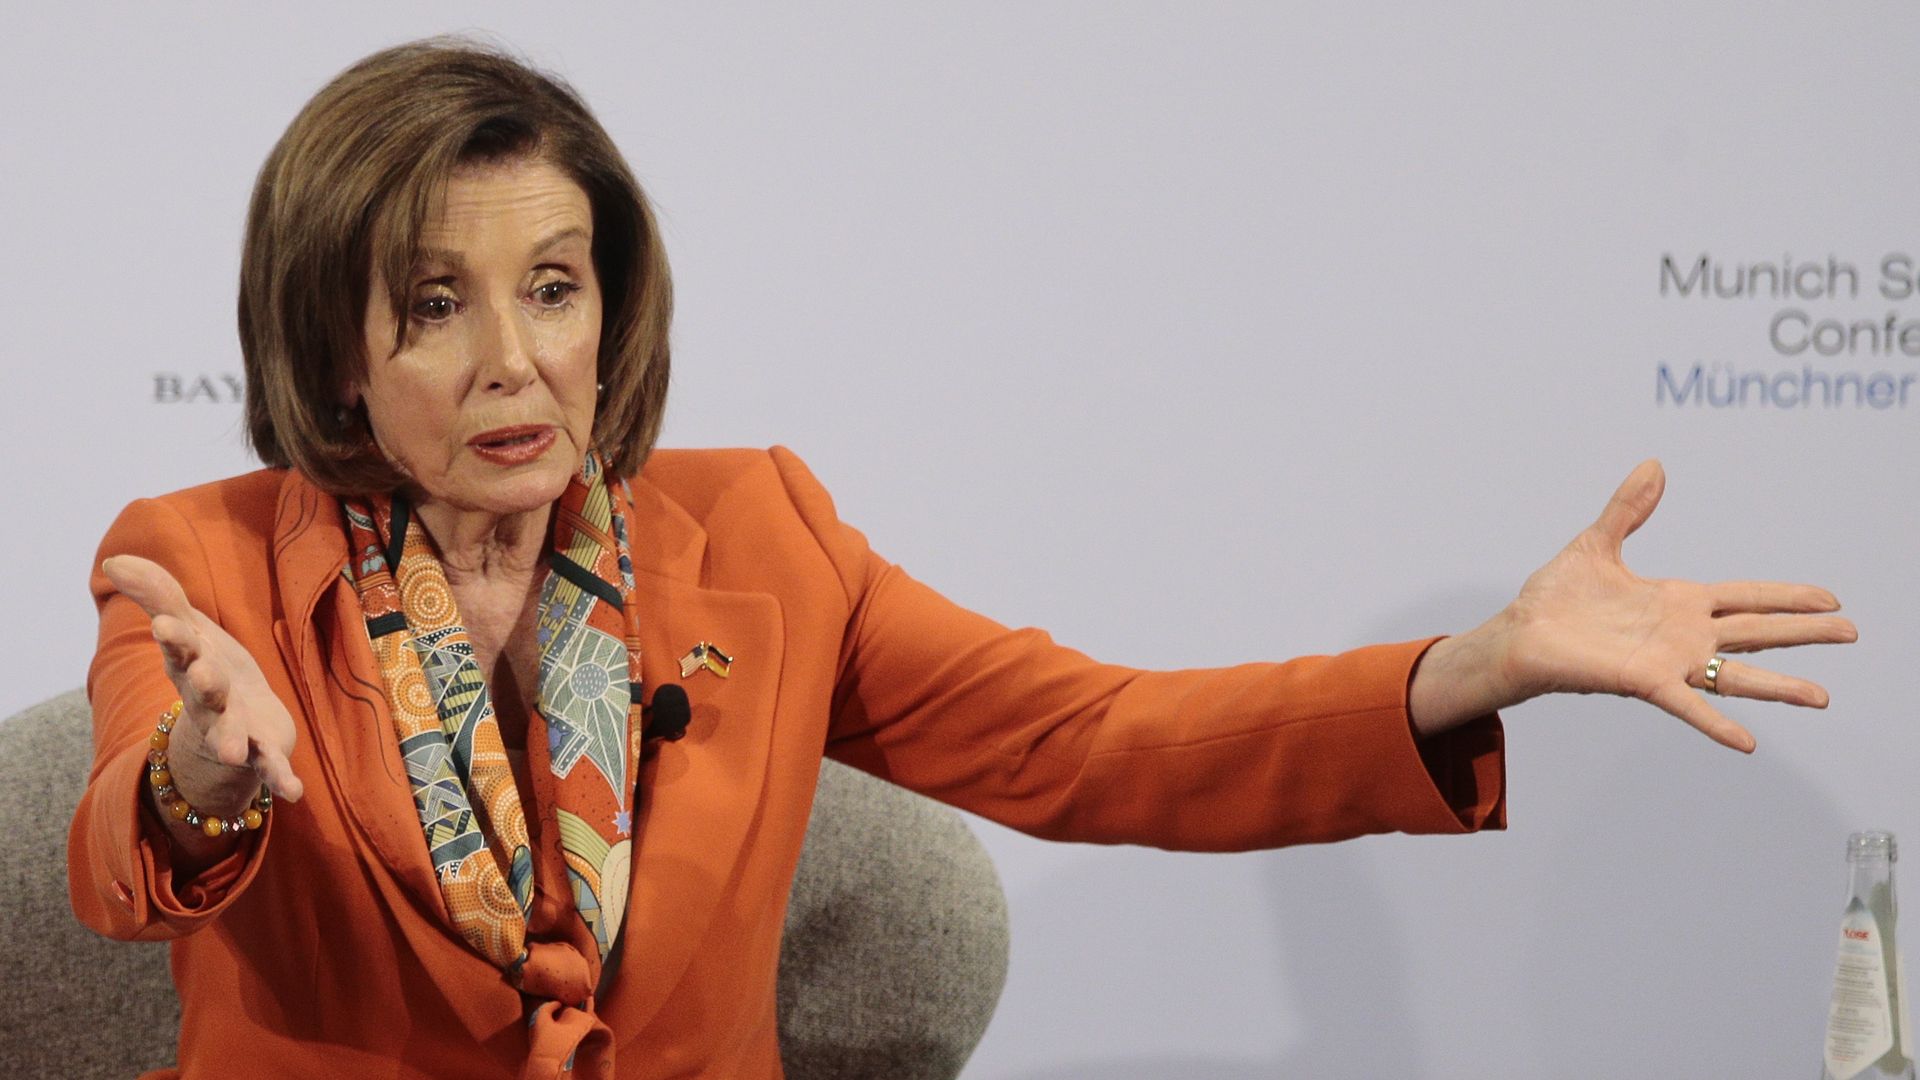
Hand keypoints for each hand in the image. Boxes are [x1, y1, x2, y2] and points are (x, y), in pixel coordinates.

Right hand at [102, 555, 304, 809]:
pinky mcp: (262, 751)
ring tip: (230, 751)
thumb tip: (113, 559)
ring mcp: (234, 728)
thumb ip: (158, 595)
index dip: (175, 636)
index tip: (167, 625)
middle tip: (204, 674)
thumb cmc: (208, 668)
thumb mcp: (188, 628)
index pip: (180, 648)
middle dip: (203, 683)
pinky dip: (280, 779)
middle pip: (204, 692)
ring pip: (229, 735)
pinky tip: (293, 791)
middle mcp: (209, 699)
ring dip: (230, 741)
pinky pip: (271, 768)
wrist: (233, 724)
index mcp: (191, 665)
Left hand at [1418, 460, 1855, 751]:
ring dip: (1779, 686)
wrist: (1518, 633)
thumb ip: (1628, 509)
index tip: (1830, 599)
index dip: (1787, 597)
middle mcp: (1683, 634)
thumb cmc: (1555, 597)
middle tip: (1852, 632)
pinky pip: (1687, 705)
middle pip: (1757, 632)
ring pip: (1736, 675)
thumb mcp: (1597, 544)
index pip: (1746, 596)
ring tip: (1822, 697)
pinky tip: (1747, 742)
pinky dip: (1717, 723)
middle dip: (1804, 633)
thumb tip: (1653, 465)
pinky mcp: (1642, 682)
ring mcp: (1667, 661)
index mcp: (1678, 600)